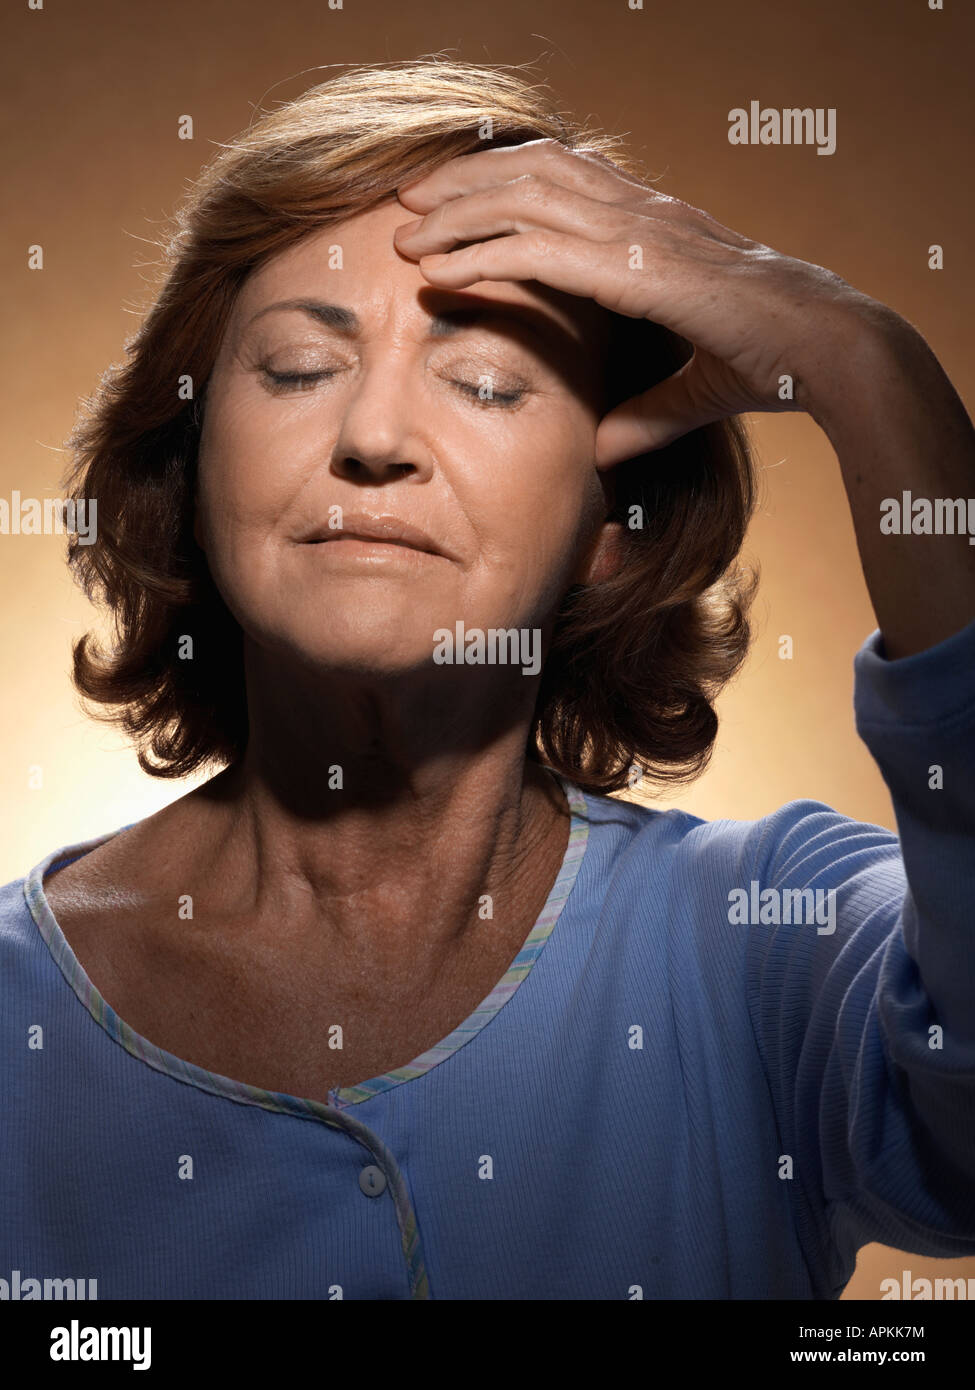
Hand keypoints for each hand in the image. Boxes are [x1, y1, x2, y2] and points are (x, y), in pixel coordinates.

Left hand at [393, 137, 879, 466]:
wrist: (829, 350)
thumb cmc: (774, 363)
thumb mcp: (690, 391)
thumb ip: (641, 416)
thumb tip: (600, 454)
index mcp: (656, 226)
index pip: (563, 178)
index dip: (502, 183)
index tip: (450, 206)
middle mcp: (643, 214)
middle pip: (531, 171)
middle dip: (463, 182)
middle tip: (407, 200)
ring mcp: (641, 232)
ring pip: (524, 198)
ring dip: (458, 211)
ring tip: (407, 230)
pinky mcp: (638, 265)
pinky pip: (539, 249)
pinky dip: (483, 255)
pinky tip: (444, 271)